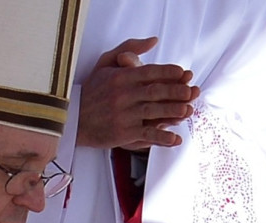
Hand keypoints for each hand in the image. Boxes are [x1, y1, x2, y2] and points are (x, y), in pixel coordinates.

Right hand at [77, 37, 200, 149]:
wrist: (73, 117)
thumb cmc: (93, 89)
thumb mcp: (106, 63)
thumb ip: (129, 49)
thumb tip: (154, 40)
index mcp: (121, 77)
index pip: (149, 72)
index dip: (168, 72)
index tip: (183, 72)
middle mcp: (123, 95)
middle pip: (154, 91)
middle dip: (175, 91)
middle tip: (192, 91)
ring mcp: (124, 115)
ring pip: (153, 111)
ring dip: (172, 112)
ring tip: (188, 111)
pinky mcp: (123, 133)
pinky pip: (146, 133)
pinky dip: (162, 137)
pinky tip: (176, 138)